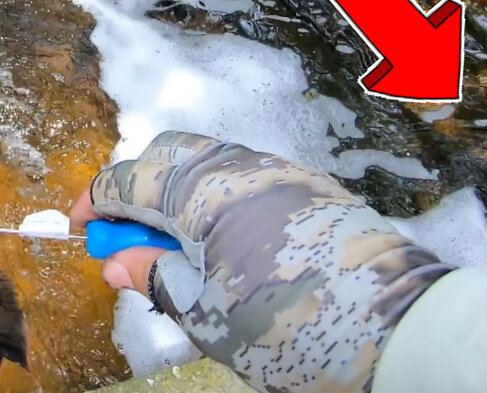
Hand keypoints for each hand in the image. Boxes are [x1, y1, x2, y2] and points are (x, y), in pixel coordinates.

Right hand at [71, 131, 453, 392]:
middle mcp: (240, 167)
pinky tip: (222, 244)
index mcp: (204, 192)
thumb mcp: (207, 315)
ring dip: (177, 192)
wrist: (404, 332)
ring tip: (175, 247)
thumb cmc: (294, 327)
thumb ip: (155, 278)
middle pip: (168, 154)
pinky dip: (216, 198)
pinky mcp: (313, 189)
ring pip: (209, 162)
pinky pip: (246, 177)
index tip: (82, 231)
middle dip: (137, 188)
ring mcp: (282, 173)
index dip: (95, 204)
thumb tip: (117, 263)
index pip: (129, 179)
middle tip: (128, 238)